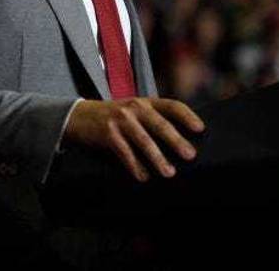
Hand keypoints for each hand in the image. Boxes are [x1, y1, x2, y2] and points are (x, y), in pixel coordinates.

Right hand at [62, 98, 204, 181]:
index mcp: (145, 102)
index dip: (187, 116)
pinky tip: (143, 176)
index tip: (200, 129)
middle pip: (159, 125)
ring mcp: (120, 120)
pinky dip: (135, 166)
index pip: (171, 105)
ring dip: (158, 158)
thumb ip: (152, 118)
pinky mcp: (108, 134)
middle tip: (190, 155)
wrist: (78, 116)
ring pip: (144, 141)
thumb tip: (180, 141)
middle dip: (176, 141)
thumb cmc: (112, 117)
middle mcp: (134, 107)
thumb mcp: (132, 110)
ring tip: (169, 172)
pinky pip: (125, 152)